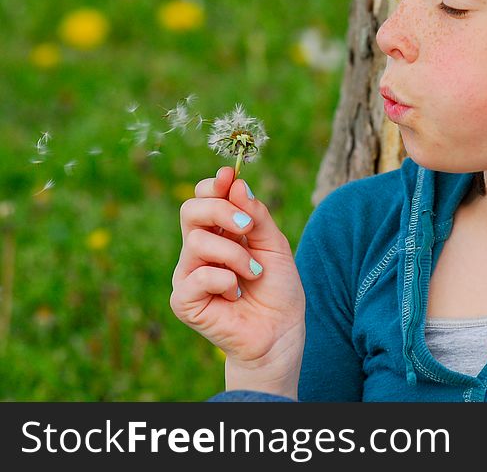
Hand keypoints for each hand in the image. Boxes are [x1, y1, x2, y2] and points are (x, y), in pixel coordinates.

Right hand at [170, 167, 304, 398]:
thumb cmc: (278, 289)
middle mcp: (198, 250)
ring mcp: (188, 274)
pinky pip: (198, 275)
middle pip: (190, 210)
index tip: (229, 176)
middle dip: (222, 212)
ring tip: (253, 274)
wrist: (280, 332)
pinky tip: (236, 295)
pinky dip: (225, 281)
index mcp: (219, 232)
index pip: (202, 197)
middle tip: (247, 229)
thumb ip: (256, 215)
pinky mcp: (184, 300)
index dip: (213, 184)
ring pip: (198, 241)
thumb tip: (235, 182)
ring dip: (235, 255)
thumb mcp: (275, 244)